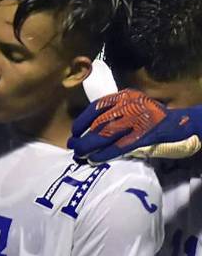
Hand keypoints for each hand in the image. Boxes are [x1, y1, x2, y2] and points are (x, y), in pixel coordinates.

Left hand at [69, 89, 201, 162]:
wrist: (183, 123)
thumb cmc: (155, 117)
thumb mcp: (134, 105)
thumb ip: (116, 112)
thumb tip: (91, 129)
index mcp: (125, 96)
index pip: (96, 106)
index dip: (82, 120)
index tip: (74, 131)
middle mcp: (129, 106)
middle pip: (99, 122)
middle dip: (83, 136)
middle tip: (73, 146)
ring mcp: (137, 121)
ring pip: (105, 135)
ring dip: (90, 146)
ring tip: (80, 155)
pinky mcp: (144, 136)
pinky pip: (119, 146)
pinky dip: (105, 154)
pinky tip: (95, 159)